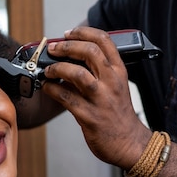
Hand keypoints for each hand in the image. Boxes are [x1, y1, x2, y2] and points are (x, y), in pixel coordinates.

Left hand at [41, 26, 152, 168]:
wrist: (130, 144)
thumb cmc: (119, 114)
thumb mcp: (116, 87)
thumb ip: (98, 72)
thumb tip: (69, 59)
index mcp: (119, 72)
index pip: (104, 41)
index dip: (83, 32)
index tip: (68, 33)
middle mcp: (112, 82)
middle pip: (89, 52)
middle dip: (66, 46)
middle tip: (53, 48)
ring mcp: (101, 99)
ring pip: (76, 73)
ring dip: (57, 68)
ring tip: (47, 70)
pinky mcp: (89, 116)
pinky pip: (65, 98)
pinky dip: (51, 89)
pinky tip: (46, 87)